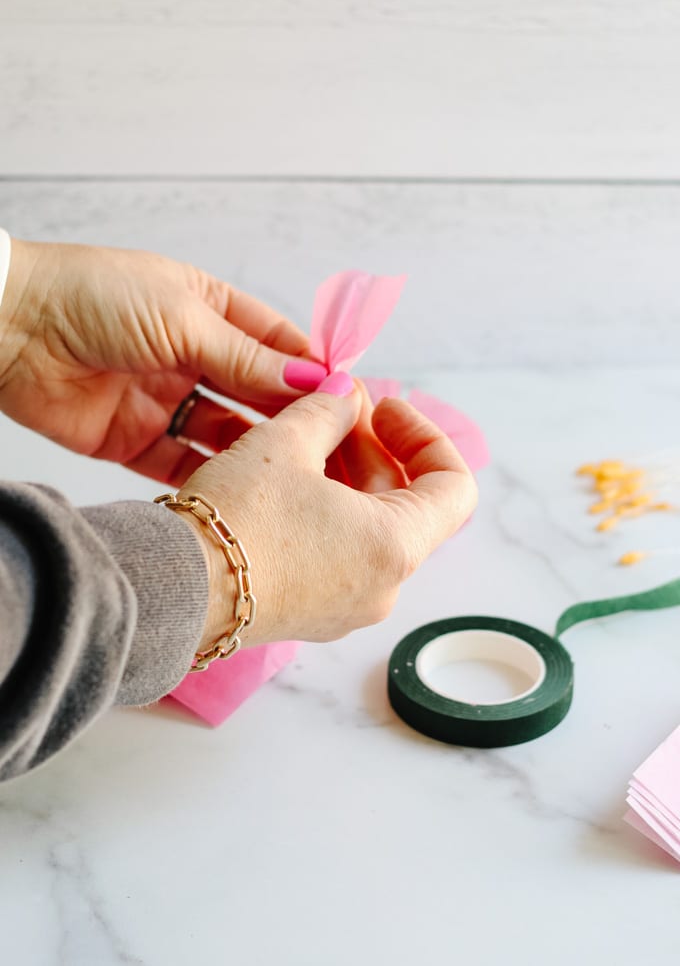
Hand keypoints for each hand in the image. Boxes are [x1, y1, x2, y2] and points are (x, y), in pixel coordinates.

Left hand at [0, 238, 325, 481]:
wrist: (7, 327)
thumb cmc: (91, 296)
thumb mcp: (182, 317)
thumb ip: (245, 356)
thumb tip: (312, 379)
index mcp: (208, 311)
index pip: (275, 344)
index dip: (310, 370)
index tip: (348, 397)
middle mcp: (192, 357)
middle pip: (257, 393)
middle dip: (293, 416)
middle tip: (332, 445)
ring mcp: (165, 400)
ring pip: (227, 433)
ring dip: (258, 450)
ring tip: (296, 472)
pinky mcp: (136, 441)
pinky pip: (185, 464)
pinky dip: (213, 476)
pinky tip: (245, 490)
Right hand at [175, 379, 476, 647]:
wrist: (170, 592)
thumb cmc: (233, 521)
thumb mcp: (285, 442)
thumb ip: (328, 411)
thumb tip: (346, 396)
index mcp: (394, 546)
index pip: (454, 487)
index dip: (426, 437)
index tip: (384, 410)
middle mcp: (380, 587)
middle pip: (405, 504)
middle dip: (373, 449)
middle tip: (334, 411)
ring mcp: (344, 607)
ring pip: (368, 529)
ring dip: (347, 478)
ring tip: (302, 438)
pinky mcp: (308, 614)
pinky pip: (337, 555)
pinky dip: (326, 513)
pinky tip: (285, 480)